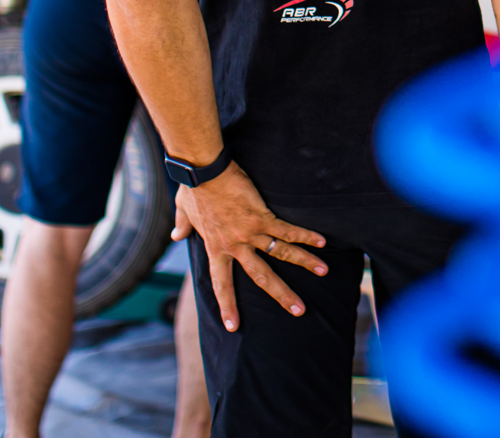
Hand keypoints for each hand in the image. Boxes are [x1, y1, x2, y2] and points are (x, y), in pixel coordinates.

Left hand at [171, 163, 327, 330]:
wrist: (204, 171)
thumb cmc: (194, 188)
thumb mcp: (183, 211)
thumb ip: (182, 225)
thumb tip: (176, 235)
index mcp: (216, 248)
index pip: (221, 284)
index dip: (228, 305)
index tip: (233, 327)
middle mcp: (235, 246)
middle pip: (261, 277)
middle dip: (282, 295)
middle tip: (298, 310)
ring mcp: (249, 232)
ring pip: (281, 254)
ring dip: (304, 262)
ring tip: (323, 271)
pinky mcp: (261, 216)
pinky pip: (287, 230)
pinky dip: (305, 235)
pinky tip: (321, 241)